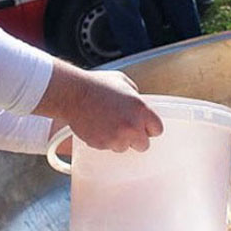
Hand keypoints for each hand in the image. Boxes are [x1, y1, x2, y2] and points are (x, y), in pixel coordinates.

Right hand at [35, 61, 163, 152]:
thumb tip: (138, 104)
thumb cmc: (96, 85)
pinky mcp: (102, 144)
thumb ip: (135, 95)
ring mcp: (117, 137)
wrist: (73, 94)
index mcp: (141, 109)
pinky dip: (105, 140)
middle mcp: (132, 126)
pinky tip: (98, 127)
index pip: (157, 129)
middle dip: (136, 138)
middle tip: (125, 128)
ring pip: (124, 147)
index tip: (143, 126)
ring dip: (119, 140)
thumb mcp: (123, 82)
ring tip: (108, 126)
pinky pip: (108, 147)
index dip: (149, 127)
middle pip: (144, 145)